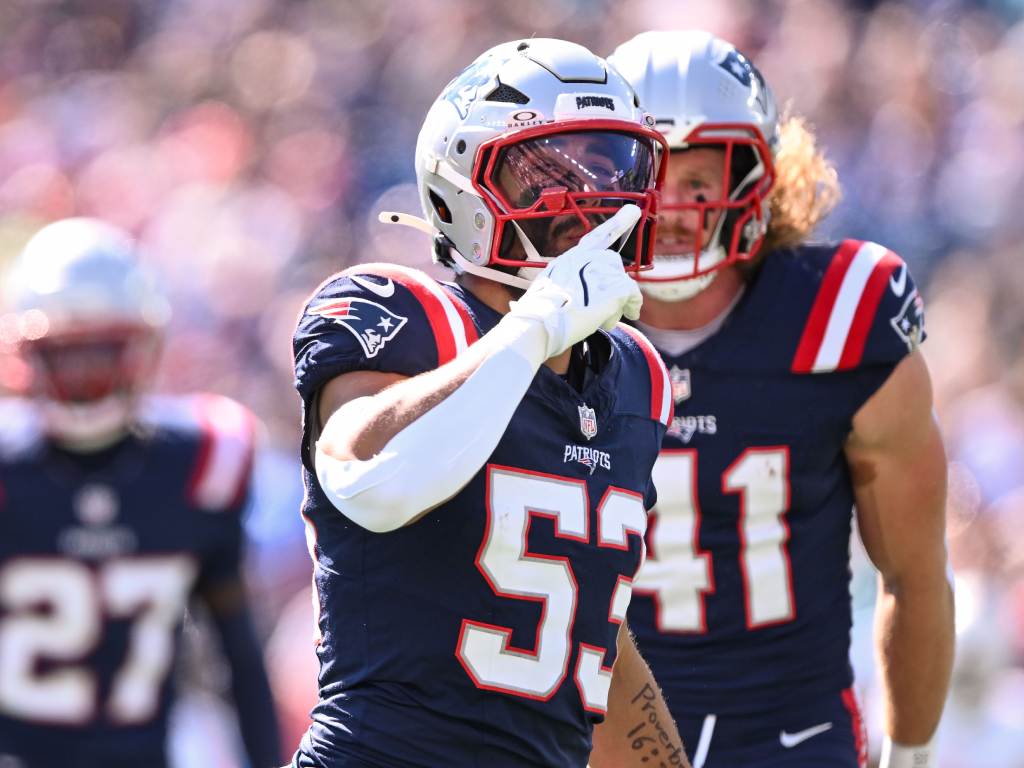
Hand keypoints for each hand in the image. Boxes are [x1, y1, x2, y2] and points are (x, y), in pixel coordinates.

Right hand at [507, 205, 643, 358]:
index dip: (616, 224)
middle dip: (613, 284)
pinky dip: (632, 306)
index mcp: (570, 259)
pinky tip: (629, 313)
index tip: (633, 211)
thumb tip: (575, 295)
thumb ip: (566, 283)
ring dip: (614, 304)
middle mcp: (587, 259)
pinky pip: (633, 295)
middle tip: (602, 306)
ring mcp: (601, 270)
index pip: (597, 238)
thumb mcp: (548, 289)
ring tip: (598, 317)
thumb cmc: (538, 315)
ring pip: (622, 285)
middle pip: (614, 266)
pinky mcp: (614, 287)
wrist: (539, 324)